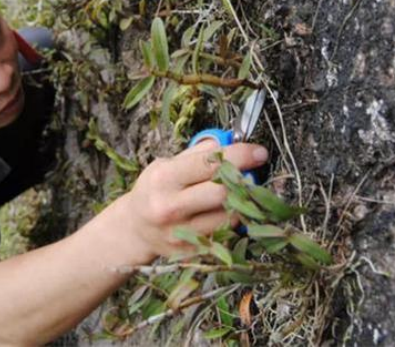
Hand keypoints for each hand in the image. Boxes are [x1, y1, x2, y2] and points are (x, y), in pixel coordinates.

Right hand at [122, 141, 268, 258]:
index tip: (259, 152)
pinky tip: (227, 212)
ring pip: (229, 216)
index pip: (209, 164)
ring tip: (239, 193)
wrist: (135, 229)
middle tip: (255, 173)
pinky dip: (233, 220)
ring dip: (241, 203)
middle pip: (222, 193)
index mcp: (163, 179)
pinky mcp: (192, 252)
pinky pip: (225, 233)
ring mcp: (181, 234)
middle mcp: (170, 208)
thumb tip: (231, 142)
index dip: (240, 156)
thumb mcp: (166, 164)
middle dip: (245, 180)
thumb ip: (198, 154)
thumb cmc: (155, 190)